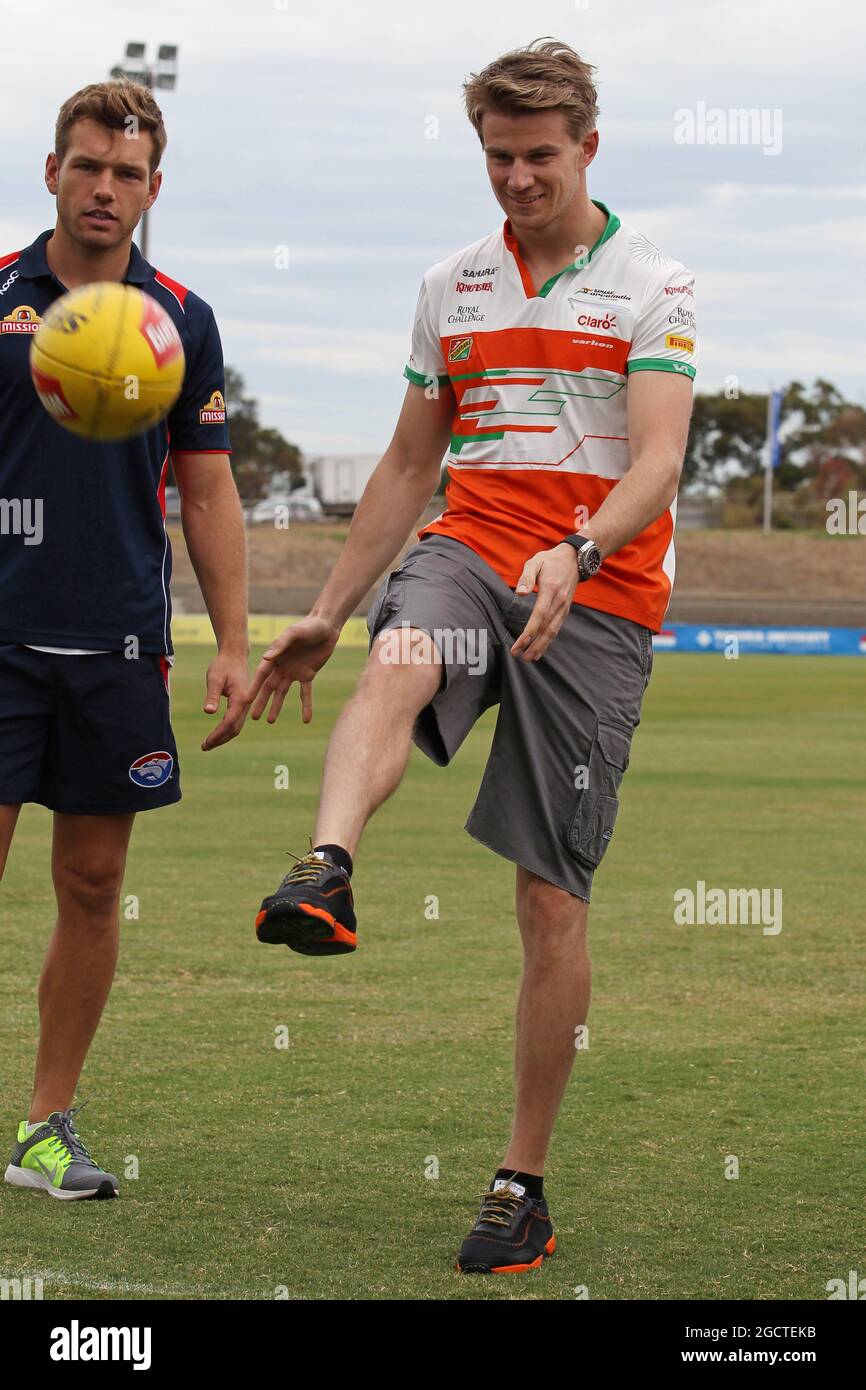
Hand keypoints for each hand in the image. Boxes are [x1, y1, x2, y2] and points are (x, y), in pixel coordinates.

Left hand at [201, 651, 251, 750]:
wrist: (234, 656)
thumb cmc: (223, 665)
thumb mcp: (214, 678)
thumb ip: (212, 695)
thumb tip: (208, 712)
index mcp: (240, 698)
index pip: (229, 722)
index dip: (217, 735)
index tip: (206, 743)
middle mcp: (246, 704)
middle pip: (234, 729)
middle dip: (220, 740)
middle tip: (204, 747)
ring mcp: (246, 705)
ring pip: (236, 727)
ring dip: (223, 737)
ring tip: (208, 744)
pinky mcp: (242, 704)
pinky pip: (236, 721)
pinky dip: (226, 730)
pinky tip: (216, 734)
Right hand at [244, 615, 340, 724]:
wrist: (326, 626)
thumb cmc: (307, 626)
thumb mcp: (293, 633)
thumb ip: (280, 645)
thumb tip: (266, 658)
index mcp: (275, 657)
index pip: (261, 675)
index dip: (254, 688)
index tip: (246, 700)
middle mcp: (281, 666)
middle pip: (269, 687)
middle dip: (261, 702)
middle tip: (253, 717)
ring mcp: (294, 672)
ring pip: (282, 693)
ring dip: (277, 706)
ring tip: (270, 721)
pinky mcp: (307, 675)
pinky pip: (305, 693)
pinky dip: (306, 706)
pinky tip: (306, 720)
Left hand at [509, 543, 579, 661]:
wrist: (574, 559)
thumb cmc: (551, 560)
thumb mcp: (536, 562)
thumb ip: (526, 576)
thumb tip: (519, 593)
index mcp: (550, 591)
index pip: (539, 616)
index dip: (529, 632)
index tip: (519, 644)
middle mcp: (559, 603)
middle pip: (546, 629)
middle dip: (533, 645)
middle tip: (519, 656)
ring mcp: (564, 608)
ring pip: (553, 631)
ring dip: (541, 646)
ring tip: (529, 658)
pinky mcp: (565, 610)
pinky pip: (556, 628)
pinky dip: (548, 641)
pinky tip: (540, 649)